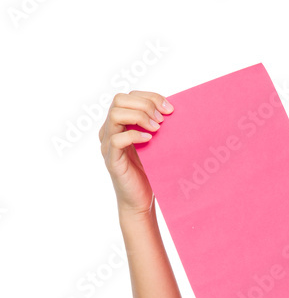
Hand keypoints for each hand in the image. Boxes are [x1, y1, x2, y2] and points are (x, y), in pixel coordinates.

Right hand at [98, 91, 173, 214]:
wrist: (142, 201)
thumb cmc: (150, 172)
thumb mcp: (155, 144)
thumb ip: (156, 127)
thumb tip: (172, 109)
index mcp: (119, 123)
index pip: (129, 96)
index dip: (150, 97)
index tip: (170, 109)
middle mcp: (110, 130)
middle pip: (119, 99)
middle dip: (145, 104)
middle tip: (162, 120)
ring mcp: (108, 144)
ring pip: (115, 114)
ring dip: (139, 117)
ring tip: (157, 129)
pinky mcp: (111, 159)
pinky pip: (117, 139)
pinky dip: (134, 135)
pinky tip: (149, 141)